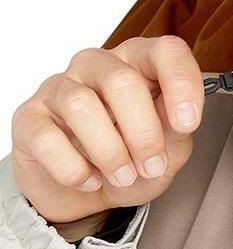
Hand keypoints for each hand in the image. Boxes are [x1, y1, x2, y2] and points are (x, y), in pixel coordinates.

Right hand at [9, 35, 204, 222]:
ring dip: (110, 154)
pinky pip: (48, 139)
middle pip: (121, 81)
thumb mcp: (167, 153)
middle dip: (143, 134)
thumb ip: (177, 132)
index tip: (187, 123)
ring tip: (122, 177)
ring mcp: (59, 88)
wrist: (89, 197)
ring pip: (82, 106)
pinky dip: (75, 170)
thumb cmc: (132, 164)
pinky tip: (90, 180)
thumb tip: (179, 118)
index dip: (180, 83)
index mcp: (138, 66)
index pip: (165, 51)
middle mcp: (96, 67)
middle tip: (151, 167)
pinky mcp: (30, 118)